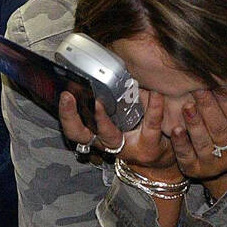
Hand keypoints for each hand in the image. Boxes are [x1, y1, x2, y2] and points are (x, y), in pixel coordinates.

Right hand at [56, 87, 179, 177]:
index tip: (64, 95)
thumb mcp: (122, 116)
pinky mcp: (148, 145)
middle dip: (69, 117)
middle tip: (68, 97)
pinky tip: (155, 94)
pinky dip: (153, 108)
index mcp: (97, 133)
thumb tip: (102, 69)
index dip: (66, 113)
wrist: (162, 157)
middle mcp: (105, 142)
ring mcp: (125, 147)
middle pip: (78, 134)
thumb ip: (113, 98)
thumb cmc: (138, 132)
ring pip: (108, 135)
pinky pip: (150, 124)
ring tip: (98, 101)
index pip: (73, 126)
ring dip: (101, 119)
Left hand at [170, 86, 226, 183]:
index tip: (219, 85)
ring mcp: (212, 164)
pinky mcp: (193, 169)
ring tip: (187, 106)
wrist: (221, 158)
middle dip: (208, 108)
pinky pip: (186, 157)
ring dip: (195, 124)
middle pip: (220, 130)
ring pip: (203, 143)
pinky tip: (175, 129)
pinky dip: (180, 143)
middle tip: (198, 89)